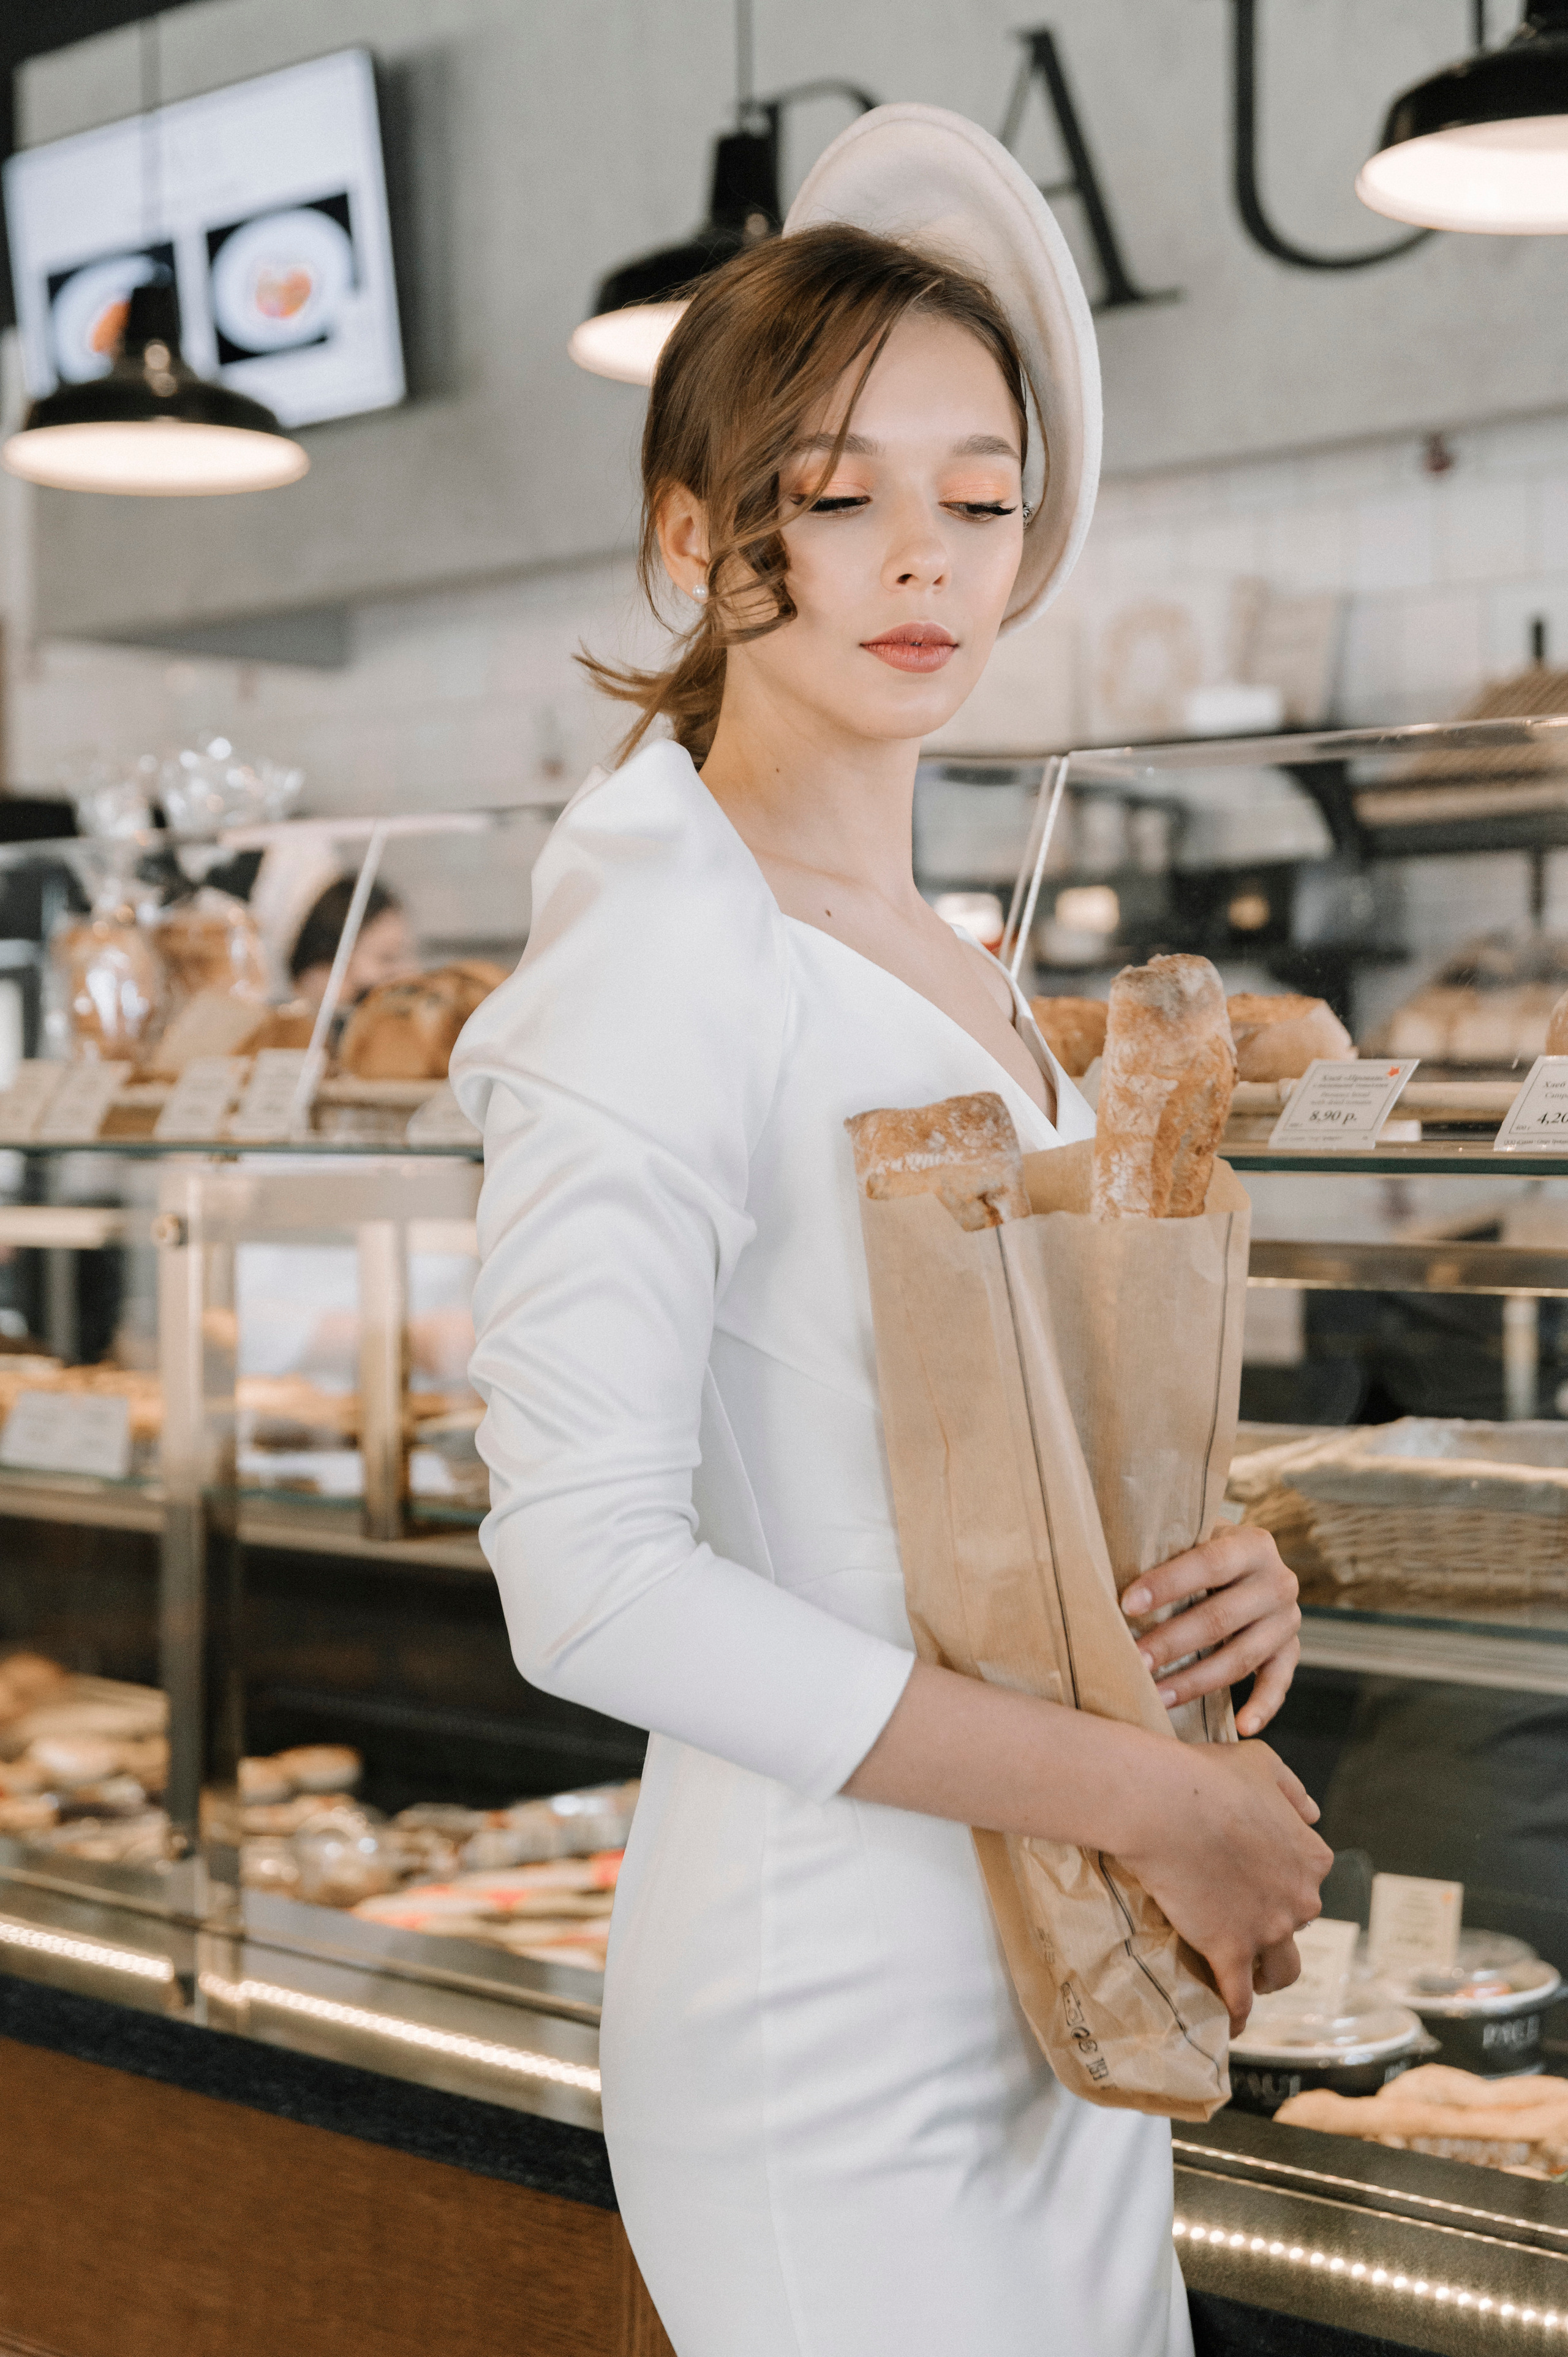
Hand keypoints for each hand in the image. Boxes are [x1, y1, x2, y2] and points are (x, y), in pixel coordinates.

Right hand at [1114, 1741, 1331, 2032]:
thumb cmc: (1208, 1776)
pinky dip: (1238, 2015)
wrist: (1165, 1804)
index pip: (1308, 1874)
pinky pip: (1239, 1998)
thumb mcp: (1263, 1763)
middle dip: (1274, 1919)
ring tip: (1251, 1977)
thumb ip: (1292, 1790)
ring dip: (1269, 1975)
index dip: (1281, 1873)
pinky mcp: (1230, 1953)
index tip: (1257, 1872)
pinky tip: (1231, 2027)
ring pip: (1281, 1969)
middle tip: (1238, 1911)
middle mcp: (1300, 1899)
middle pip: (1295, 1920)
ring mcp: (1266, 1930)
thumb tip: (1312, 1813)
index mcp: (1311, 1856)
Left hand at [1121, 1525, 1300, 1736]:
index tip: (1127, 1605)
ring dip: (1195, 1680)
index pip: (1209, 1563)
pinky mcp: (1290, 1652)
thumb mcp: (1192, 1537)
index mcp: (1253, 1545)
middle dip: (1173, 1643)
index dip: (1167, 1583)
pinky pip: (1278, 1683)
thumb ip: (1166, 1547)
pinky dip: (1262, 1706)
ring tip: (1157, 1696)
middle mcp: (1278, 1582)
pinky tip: (1241, 1726)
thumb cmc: (1201, 1552)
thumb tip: (1104, 1566)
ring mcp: (1287, 1620)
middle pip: (1220, 1618)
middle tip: (1135, 1661)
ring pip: (1240, 1657)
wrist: (1250, 1565)